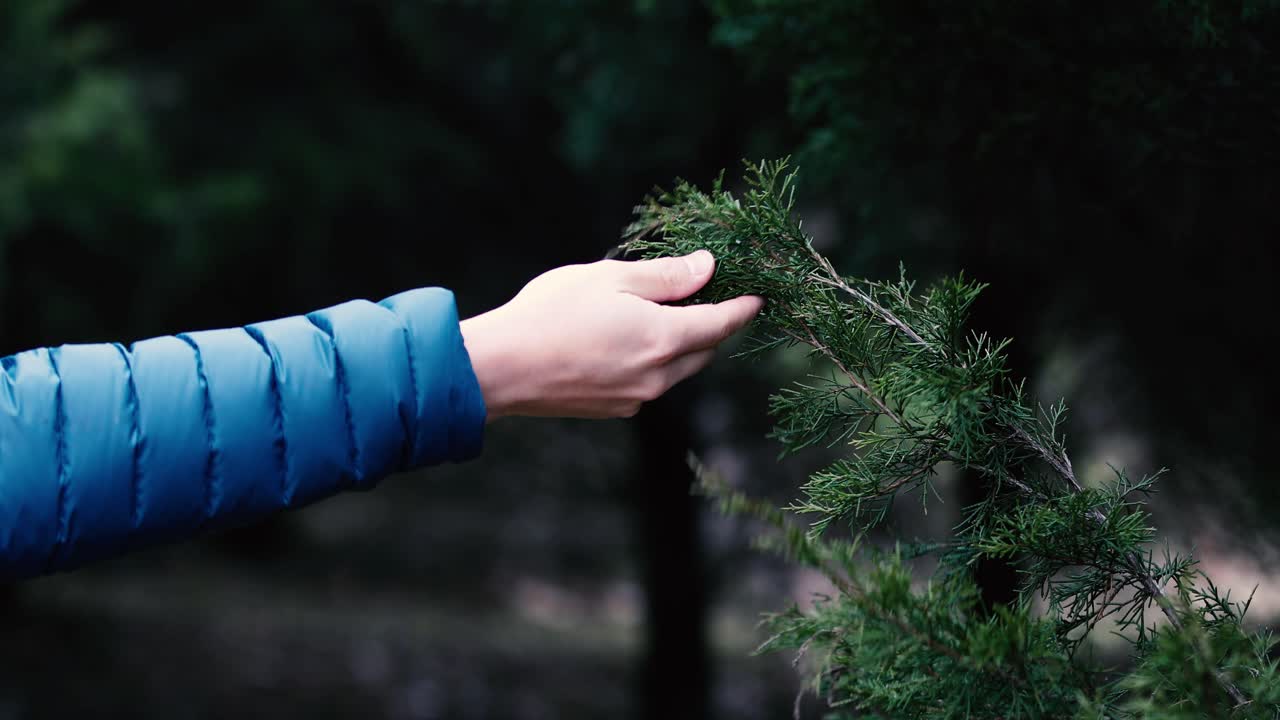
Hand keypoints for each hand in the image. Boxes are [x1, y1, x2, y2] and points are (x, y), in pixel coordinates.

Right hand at [460, 250, 762, 419]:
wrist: (500, 369)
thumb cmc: (551, 313)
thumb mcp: (610, 278)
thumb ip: (665, 276)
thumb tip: (706, 268)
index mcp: (663, 339)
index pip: (722, 324)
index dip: (743, 308)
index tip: (759, 296)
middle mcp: (658, 376)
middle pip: (704, 350)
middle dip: (713, 325)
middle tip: (706, 296)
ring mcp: (636, 398)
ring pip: (677, 369)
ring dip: (681, 345)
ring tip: (662, 315)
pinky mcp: (614, 409)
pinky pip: (649, 383)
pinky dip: (652, 361)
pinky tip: (625, 341)